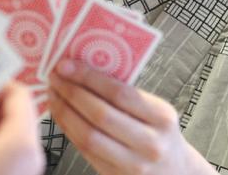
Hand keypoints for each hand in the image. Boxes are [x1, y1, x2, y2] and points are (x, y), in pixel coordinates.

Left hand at [48, 61, 214, 174]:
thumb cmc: (158, 132)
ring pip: (88, 136)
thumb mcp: (155, 110)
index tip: (66, 64)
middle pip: (100, 115)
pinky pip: (85, 151)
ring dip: (64, 112)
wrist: (174, 171)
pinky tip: (61, 114)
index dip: (88, 77)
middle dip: (71, 92)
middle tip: (54, 76)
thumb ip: (126, 93)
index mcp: (162, 118)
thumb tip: (82, 68)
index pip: (120, 93)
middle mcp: (150, 143)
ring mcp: (133, 165)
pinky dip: (68, 129)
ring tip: (53, 94)